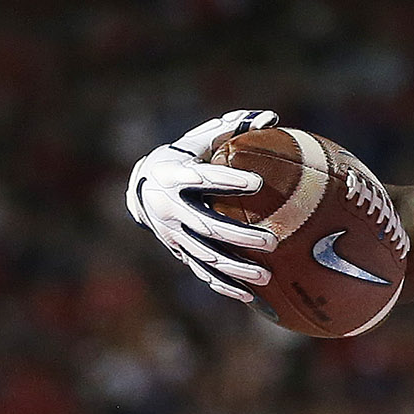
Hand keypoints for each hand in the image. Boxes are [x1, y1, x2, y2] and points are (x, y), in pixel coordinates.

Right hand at [125, 109, 280, 303]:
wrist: (141, 188)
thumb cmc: (182, 158)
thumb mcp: (199, 141)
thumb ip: (232, 128)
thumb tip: (272, 117)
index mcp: (174, 176)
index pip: (202, 178)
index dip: (228, 180)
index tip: (258, 182)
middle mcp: (170, 208)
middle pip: (206, 226)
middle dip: (239, 236)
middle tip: (272, 241)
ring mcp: (172, 234)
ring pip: (204, 255)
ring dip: (235, 268)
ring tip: (266, 276)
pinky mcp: (178, 251)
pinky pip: (201, 272)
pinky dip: (224, 285)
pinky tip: (250, 296)